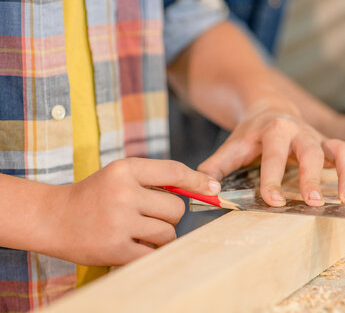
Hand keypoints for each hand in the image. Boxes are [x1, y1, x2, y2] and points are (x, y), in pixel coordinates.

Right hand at [43, 158, 219, 265]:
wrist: (53, 218)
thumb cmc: (96, 195)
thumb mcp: (121, 175)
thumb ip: (158, 179)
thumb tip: (206, 188)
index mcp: (125, 169)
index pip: (174, 171)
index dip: (197, 181)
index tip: (213, 188)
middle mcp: (123, 193)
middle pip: (176, 207)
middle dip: (170, 214)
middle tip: (149, 215)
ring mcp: (119, 222)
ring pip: (168, 232)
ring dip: (160, 235)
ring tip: (138, 231)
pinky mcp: (115, 248)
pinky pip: (153, 252)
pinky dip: (149, 251)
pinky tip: (133, 245)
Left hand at [198, 106, 344, 206]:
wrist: (271, 109)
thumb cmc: (251, 134)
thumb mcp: (232, 146)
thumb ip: (216, 166)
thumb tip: (205, 190)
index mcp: (273, 130)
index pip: (273, 156)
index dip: (273, 179)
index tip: (274, 202)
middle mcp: (300, 132)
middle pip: (311, 151)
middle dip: (313, 178)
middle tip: (313, 204)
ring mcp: (320, 138)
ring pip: (343, 149)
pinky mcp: (333, 146)